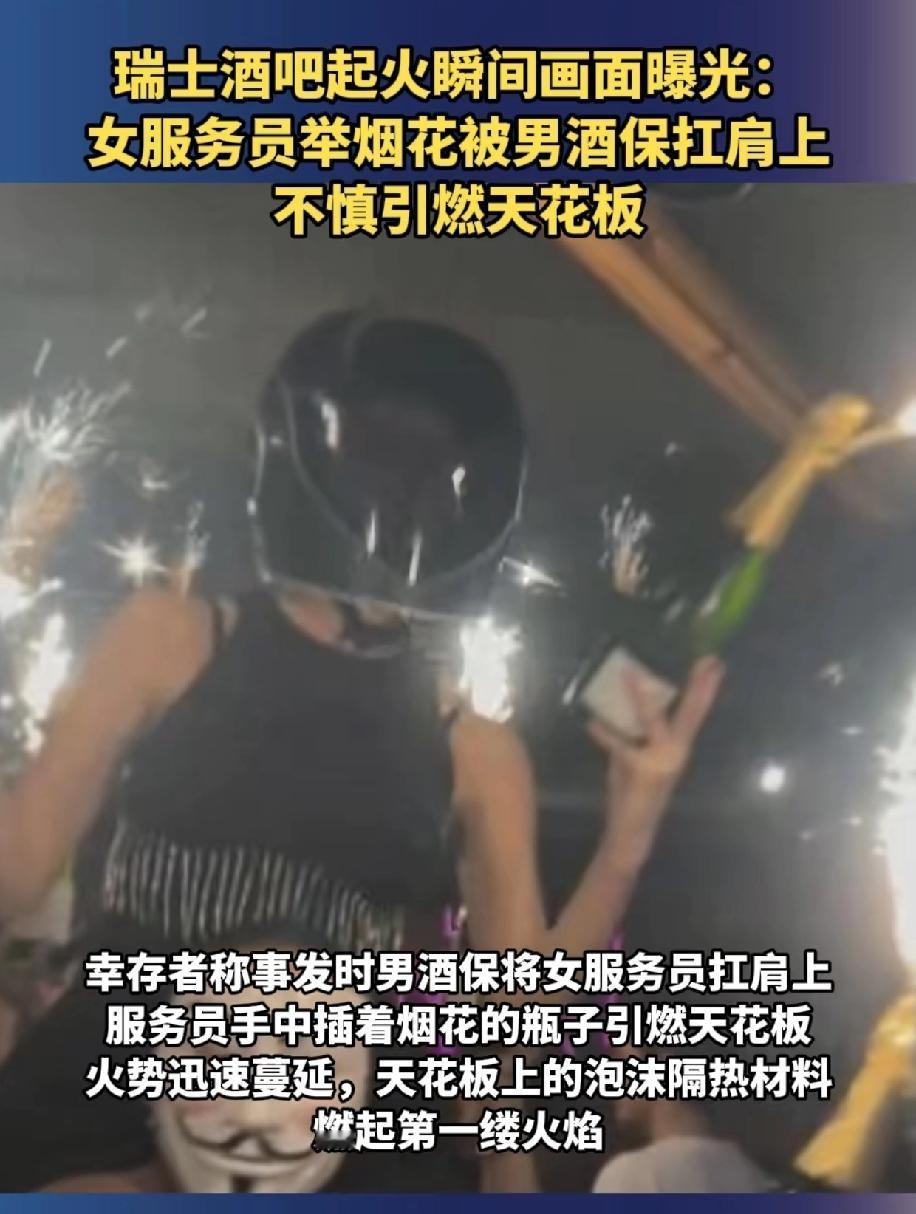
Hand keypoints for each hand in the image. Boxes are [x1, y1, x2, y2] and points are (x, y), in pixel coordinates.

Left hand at [588, 656, 723, 855]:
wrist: (632, 832)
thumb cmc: (633, 794)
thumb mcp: (636, 757)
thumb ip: (634, 734)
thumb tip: (624, 703)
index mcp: (677, 749)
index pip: (694, 714)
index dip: (705, 690)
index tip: (715, 664)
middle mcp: (676, 754)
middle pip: (691, 715)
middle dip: (698, 687)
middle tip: (709, 661)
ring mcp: (661, 762)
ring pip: (655, 722)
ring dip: (641, 699)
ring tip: (631, 673)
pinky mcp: (642, 771)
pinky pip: (621, 747)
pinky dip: (605, 736)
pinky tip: (592, 725)